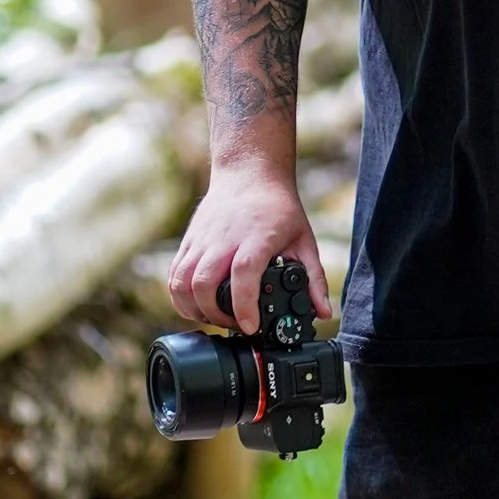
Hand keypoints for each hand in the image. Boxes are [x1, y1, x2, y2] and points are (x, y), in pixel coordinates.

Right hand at [167, 160, 331, 332]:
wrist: (249, 172)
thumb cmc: (277, 207)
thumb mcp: (304, 240)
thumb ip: (314, 278)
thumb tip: (323, 312)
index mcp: (256, 237)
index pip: (243, 273)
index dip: (243, 305)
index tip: (249, 326)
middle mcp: (224, 238)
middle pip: (203, 283)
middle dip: (214, 315)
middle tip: (234, 324)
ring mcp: (202, 239)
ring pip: (182, 282)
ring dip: (193, 309)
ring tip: (214, 318)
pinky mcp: (189, 240)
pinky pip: (174, 274)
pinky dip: (180, 296)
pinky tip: (196, 305)